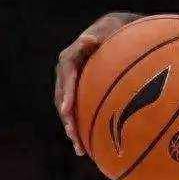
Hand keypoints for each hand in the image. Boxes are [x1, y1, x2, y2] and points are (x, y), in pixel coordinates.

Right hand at [54, 12, 137, 153]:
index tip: (66, 109)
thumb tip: (88, 39)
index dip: (66, 94)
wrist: (114, 32)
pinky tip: (90, 147)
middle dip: (67, 118)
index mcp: (70, 60)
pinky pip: (79, 113)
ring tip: (80, 148)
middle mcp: (67, 74)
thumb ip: (98, 37)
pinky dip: (83, 128)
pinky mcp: (81, 94)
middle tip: (73, 134)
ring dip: (73, 129)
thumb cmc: (113, 32)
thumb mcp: (107, 31)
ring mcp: (72, 86)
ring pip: (68, 110)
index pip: (66, 78)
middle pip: (63, 99)